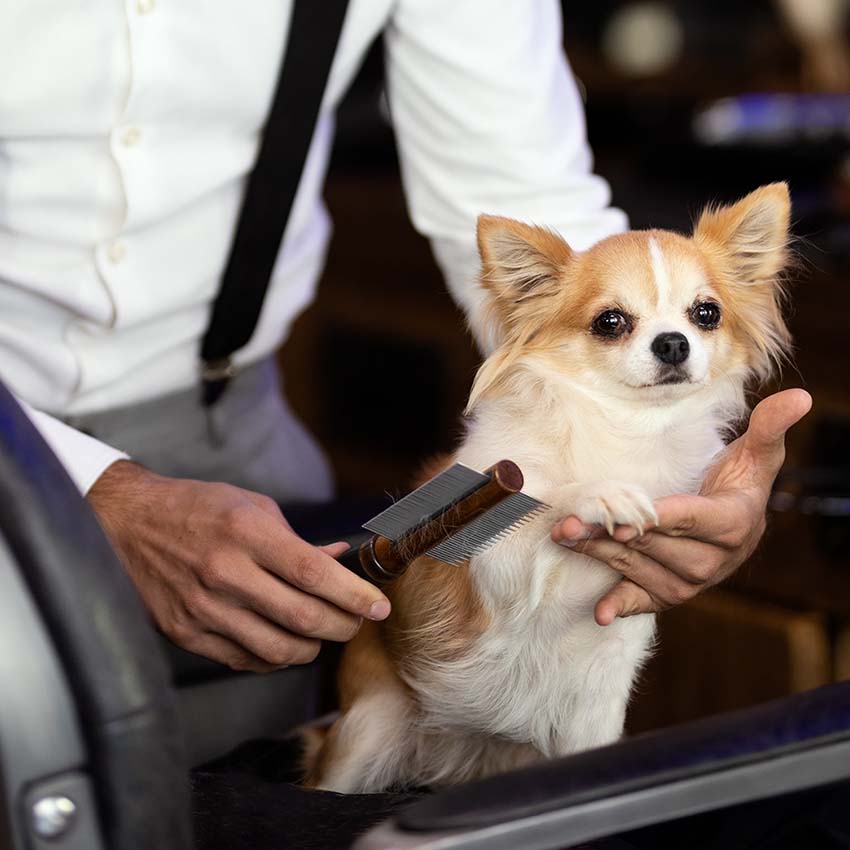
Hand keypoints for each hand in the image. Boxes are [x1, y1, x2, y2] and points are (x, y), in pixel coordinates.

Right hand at [87, 461, 390, 671]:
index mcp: (245, 532)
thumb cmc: (197, 508)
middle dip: (343, 626)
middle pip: (303, 617)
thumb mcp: (251, 506)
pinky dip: (276, 656)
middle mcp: (225, 572)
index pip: (313, 573)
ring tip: (321, 632)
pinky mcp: (187, 633)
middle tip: (356, 621)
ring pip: (278, 649)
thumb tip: (339, 558)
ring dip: (313, 646)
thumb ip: (297, 539)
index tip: (378, 606)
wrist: (127, 524)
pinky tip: (285, 642)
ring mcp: (204, 608)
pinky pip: (245, 660)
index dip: (353, 594)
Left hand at [551, 389, 811, 625]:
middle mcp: (713, 559)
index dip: (663, 520)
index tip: (630, 518)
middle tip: (572, 523)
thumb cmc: (740, 481)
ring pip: (640, 568)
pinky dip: (623, 606)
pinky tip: (602, 612)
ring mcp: (692, 581)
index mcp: (733, 523)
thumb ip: (770, 427)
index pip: (694, 520)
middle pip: (657, 547)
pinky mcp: (671, 593)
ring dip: (601, 557)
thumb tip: (800, 396)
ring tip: (566, 538)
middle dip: (613, 535)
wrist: (734, 521)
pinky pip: (646, 602)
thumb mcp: (757, 453)